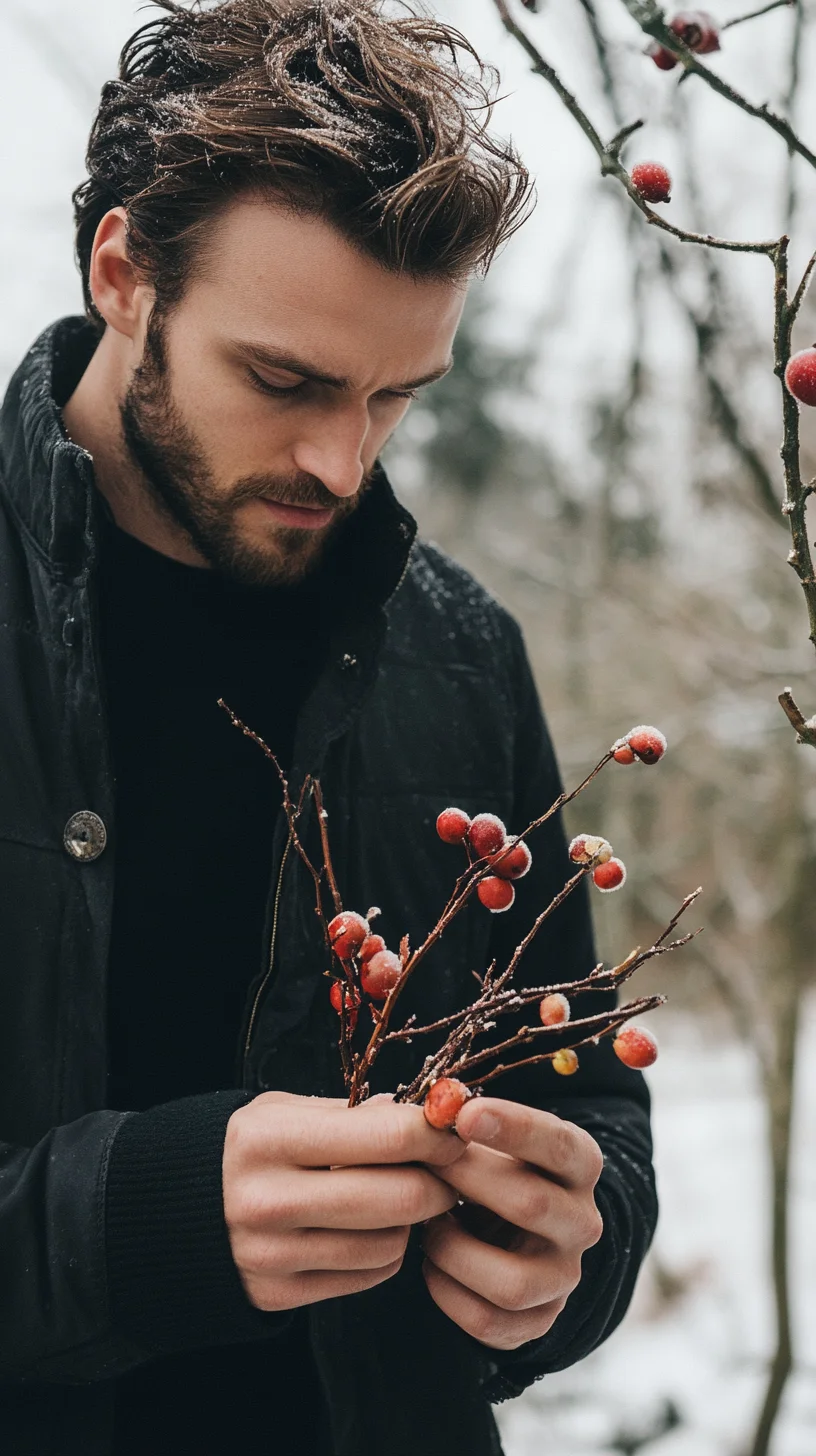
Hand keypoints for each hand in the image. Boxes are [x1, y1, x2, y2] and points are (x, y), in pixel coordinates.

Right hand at [223, 1091, 465, 1311]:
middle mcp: (269, 1200)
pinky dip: (386, 1250)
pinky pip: (369, 1275)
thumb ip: (352, 1112)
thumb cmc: (246, 1150)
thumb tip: (426, 1116)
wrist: (173, 1214)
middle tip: (445, 1169)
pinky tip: (371, 1227)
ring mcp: (273, 1254)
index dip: (437, 1133)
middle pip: (402, 1197)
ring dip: (412, 1220)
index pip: (389, 1136)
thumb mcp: (283, 1111)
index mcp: (270, 1139)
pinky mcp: (279, 1295)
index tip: (452, 1129)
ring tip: (399, 1196)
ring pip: (391, 1243)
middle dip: (440, 1181)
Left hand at [419, 1098, 603, 1350]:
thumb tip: (430, 1112)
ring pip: (512, 1281)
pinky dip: (447, 1292)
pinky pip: (488, 1321)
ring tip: (429, 1225)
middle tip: (426, 1165)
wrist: (506, 1236)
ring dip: (454, 1249)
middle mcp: (583, 1223)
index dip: (513, 1127)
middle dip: (470, 1182)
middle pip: (532, 1205)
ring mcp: (564, 1278)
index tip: (464, 1114)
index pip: (559, 1144)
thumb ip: (464, 1126)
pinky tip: (431, 1264)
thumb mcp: (491, 1142)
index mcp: (580, 1165)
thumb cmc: (489, 1172)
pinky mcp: (539, 1321)